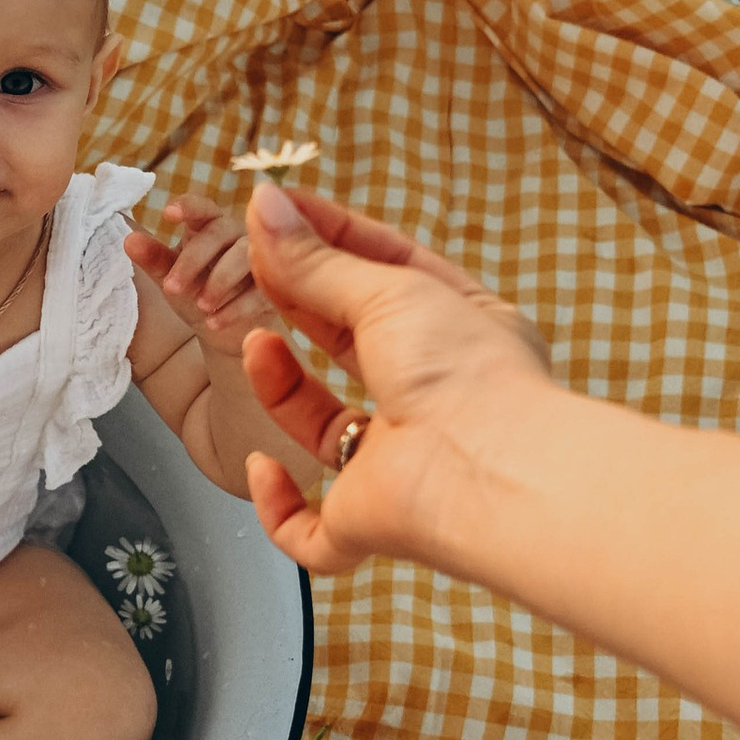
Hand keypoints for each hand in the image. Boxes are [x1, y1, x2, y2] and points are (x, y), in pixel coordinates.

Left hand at [125, 193, 270, 355]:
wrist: (225, 331)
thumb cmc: (195, 294)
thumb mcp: (171, 279)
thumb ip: (154, 260)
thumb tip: (129, 240)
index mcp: (208, 226)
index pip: (201, 207)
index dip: (187, 206)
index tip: (167, 213)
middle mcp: (237, 234)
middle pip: (220, 231)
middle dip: (194, 260)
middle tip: (172, 288)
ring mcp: (259, 258)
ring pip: (247, 256)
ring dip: (221, 281)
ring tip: (201, 306)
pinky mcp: (274, 287)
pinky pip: (261, 290)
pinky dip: (236, 308)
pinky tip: (215, 323)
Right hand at [238, 181, 556, 578]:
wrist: (487, 471)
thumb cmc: (466, 376)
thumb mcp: (390, 291)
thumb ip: (318, 260)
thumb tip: (264, 210)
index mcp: (461, 333)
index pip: (390, 274)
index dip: (333, 238)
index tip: (279, 212)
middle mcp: (435, 398)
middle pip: (351, 344)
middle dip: (300, 301)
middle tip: (253, 262)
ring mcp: (402, 464)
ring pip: (324, 427)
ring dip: (281, 385)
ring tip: (255, 341)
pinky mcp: (372, 522)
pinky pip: (310, 528)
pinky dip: (278, 504)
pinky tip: (264, 466)